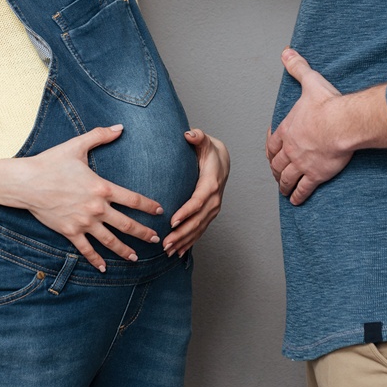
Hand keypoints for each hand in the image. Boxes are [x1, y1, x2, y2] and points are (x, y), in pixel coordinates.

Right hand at [21, 125, 162, 270]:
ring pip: (109, 240)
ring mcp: (84, 222)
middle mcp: (97, 208)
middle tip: (156, 240)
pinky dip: (96, 259)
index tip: (160, 211)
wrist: (27, 182)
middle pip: (126, 224)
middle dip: (143, 233)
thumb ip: (100, 135)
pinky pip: (86, 249)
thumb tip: (119, 127)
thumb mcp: (77, 145)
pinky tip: (103, 268)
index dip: (148, 206)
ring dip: (124, 250)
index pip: (133, 199)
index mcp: (102, 188)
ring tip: (135, 258)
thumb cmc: (52, 162)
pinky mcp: (70, 232)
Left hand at [162, 129, 229, 256]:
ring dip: (184, 241)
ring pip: (199, 229)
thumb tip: (189, 134)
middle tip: (165, 243)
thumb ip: (197, 137)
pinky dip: (190, 242)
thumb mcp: (203, 141)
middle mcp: (214, 199)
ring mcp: (213, 209)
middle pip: (198, 220)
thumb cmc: (208, 150)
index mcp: (210, 183)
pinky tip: (179, 252)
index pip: (198, 201)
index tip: (172, 221)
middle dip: (182, 234)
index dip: (186, 212)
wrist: (222, 159)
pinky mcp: (209, 214)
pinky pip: (200, 230)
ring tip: (169, 251)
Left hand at [266, 49, 352, 205]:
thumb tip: (287, 52)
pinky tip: (296, 200)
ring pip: (286, 178)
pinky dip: (297, 195)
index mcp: (288, 128)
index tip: (271, 154)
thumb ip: (297, 67)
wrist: (342, 123)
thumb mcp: (309, 82)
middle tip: (276, 174)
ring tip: (283, 190)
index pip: (273, 143)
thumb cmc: (327, 104)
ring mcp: (302, 163)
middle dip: (276, 169)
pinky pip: (302, 189)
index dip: (271, 150)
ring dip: (283, 184)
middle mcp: (291, 148)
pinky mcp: (315, 175)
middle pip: (277, 163)